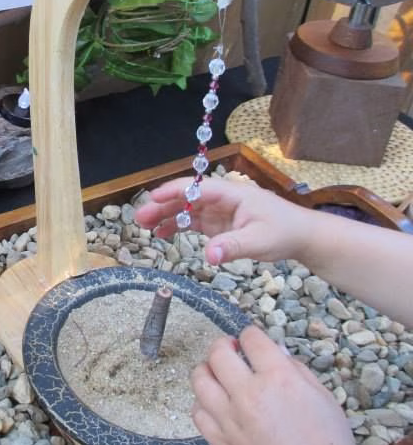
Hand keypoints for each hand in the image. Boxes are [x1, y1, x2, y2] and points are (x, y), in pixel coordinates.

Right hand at [135, 175, 311, 265]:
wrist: (303, 237)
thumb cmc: (285, 232)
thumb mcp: (261, 240)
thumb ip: (233, 247)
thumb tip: (208, 256)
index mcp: (232, 194)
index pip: (197, 189)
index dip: (174, 191)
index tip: (153, 198)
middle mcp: (222, 199)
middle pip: (187, 198)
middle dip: (163, 205)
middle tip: (140, 218)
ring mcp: (220, 212)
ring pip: (188, 210)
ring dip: (167, 216)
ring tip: (145, 226)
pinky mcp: (221, 224)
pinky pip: (194, 223)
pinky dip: (178, 226)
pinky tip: (163, 234)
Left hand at [191, 325, 363, 444]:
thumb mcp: (323, 397)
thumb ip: (296, 369)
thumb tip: (274, 352)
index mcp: (279, 379)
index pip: (251, 338)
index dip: (251, 335)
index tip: (251, 340)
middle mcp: (249, 394)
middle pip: (218, 353)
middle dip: (223, 345)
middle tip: (231, 350)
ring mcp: (230, 419)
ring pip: (199, 380)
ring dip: (207, 370)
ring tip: (218, 374)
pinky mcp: (221, 442)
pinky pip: (198, 413)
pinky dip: (203, 404)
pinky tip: (216, 405)